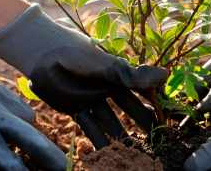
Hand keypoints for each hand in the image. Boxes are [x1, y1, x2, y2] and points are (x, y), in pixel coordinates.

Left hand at [0, 4, 167, 147]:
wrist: (44, 54)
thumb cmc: (78, 54)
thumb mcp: (107, 66)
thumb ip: (133, 75)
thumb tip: (165, 75)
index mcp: (119, 74)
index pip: (142, 90)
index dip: (154, 103)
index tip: (166, 119)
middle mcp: (108, 87)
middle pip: (129, 108)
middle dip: (141, 123)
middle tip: (156, 141)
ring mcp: (92, 99)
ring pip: (111, 121)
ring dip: (121, 137)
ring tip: (133, 154)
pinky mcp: (76, 109)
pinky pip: (90, 127)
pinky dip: (98, 141)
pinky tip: (107, 155)